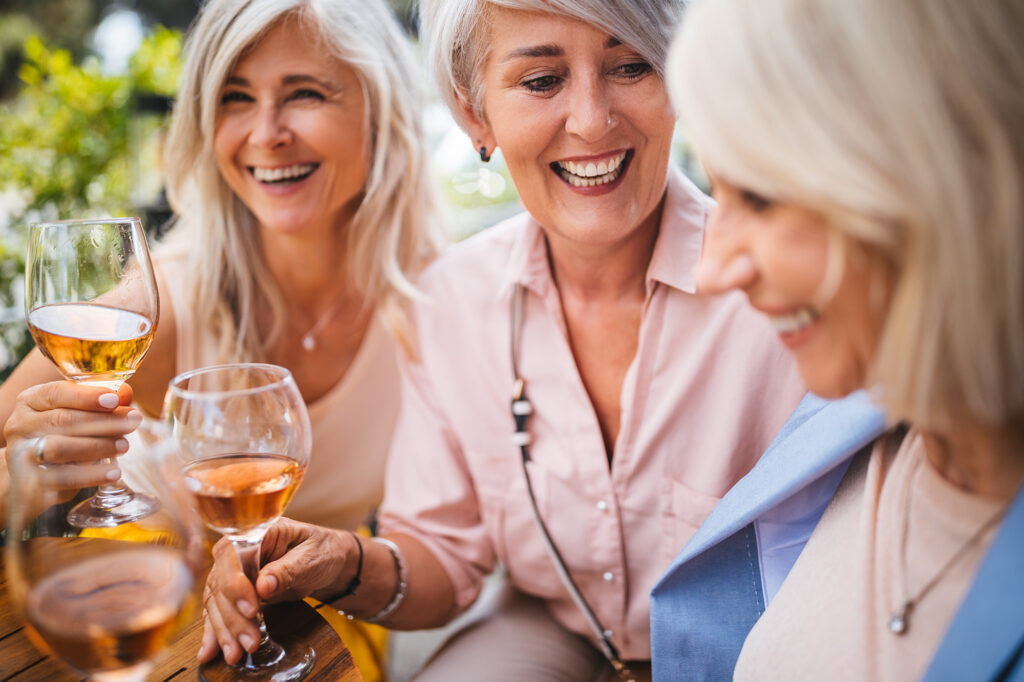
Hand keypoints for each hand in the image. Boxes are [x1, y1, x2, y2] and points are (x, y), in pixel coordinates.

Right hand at [3, 381, 140, 489]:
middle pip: (63, 420)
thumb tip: (125, 393)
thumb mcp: (75, 413)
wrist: (30, 472)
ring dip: (97, 446)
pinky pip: (63, 478)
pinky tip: (114, 472)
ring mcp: (22, 455)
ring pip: (60, 448)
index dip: (87, 396)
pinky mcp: (30, 482)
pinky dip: (92, 475)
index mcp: (31, 401)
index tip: (114, 400)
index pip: (56, 393)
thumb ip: (100, 402)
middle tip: (133, 421)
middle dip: (103, 421)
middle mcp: (21, 425)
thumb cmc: (59, 434)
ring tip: (124, 445)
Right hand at [198, 518, 356, 663]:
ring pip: (217, 602)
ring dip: (224, 630)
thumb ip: (288, 569)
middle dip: (233, 617)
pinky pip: (219, 611)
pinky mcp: (235, 593)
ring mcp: (234, 572)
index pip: (232, 556)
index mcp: (256, 532)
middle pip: (221, 584)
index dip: (236, 584)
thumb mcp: (312, 557)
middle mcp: (238, 551)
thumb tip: (263, 585)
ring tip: (236, 653)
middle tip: (250, 641)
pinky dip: (216, 632)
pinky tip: (210, 651)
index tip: (251, 609)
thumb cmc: (322, 551)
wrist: (327, 561)